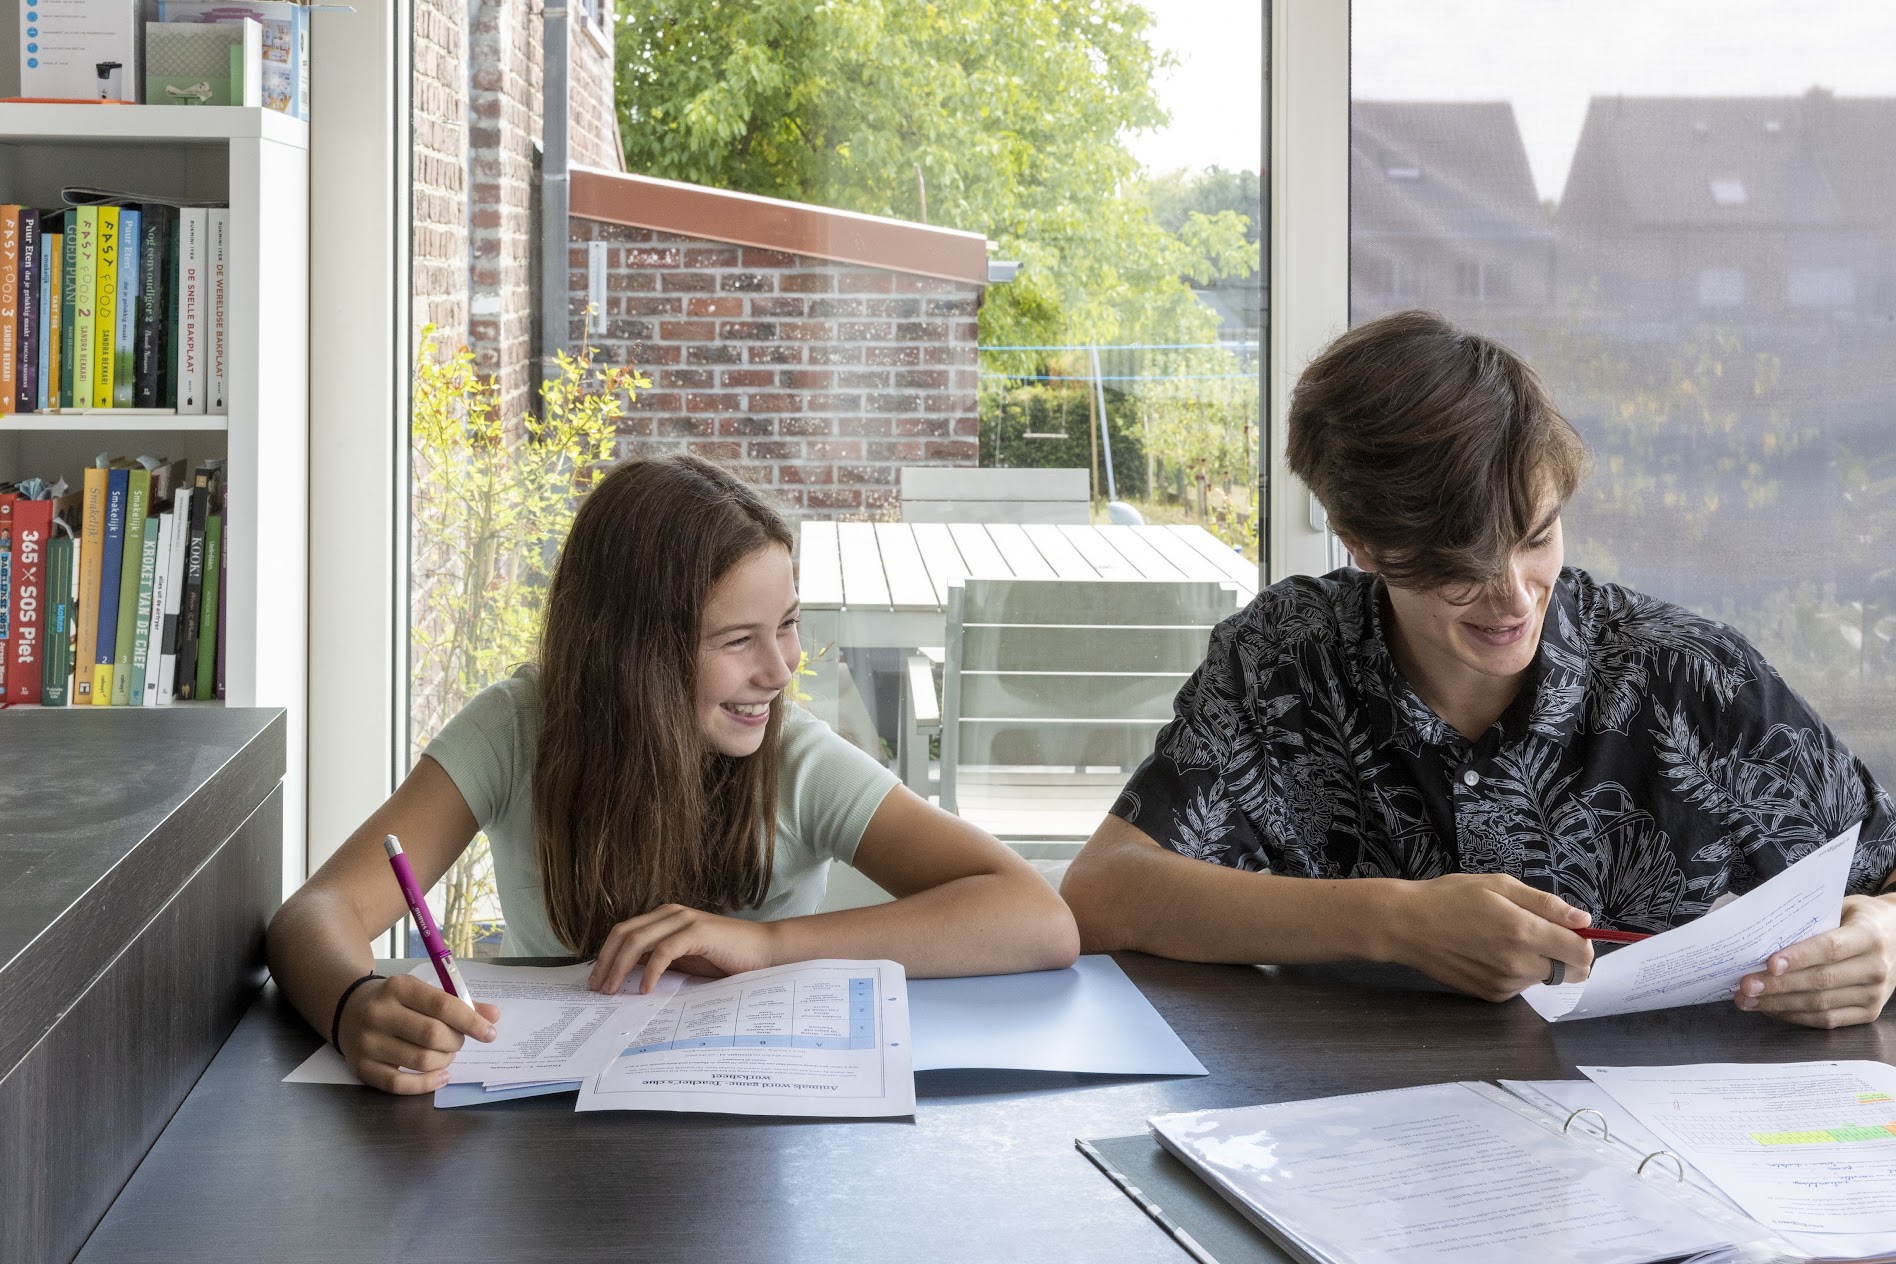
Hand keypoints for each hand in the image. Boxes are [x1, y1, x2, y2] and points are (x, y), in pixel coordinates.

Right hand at [338, 972, 499, 1094]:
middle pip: (432, 1035)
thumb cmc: (397, 1002)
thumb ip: (459, 1004)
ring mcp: (368, 1043)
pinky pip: (400, 1084)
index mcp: (399, 988)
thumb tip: (493, 1016)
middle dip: (456, 1042)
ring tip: (446, 1054)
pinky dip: (427, 1084)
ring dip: (444, 1061)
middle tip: (458, 1041)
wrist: (348, 1011)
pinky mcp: (362, 1068)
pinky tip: (441, 1076)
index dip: (471, 1021)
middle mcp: (380, 1013)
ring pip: (420, 1060)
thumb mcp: (422, 992)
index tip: (489, 1033)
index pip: (442, 1006)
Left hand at [587, 904, 780, 995]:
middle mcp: (670, 912)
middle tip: (598, 989)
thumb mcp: (683, 959)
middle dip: (606, 962)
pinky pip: (663, 951)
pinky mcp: (697, 931)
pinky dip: (650, 972)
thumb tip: (623, 972)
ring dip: (620, 967)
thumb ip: (656, 958)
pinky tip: (645, 990)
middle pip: (623, 933)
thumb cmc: (724, 958)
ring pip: (638, 940)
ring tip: (613, 991)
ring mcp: (683, 919)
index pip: (622, 931)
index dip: (605, 955)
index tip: (596, 981)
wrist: (763, 951)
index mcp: (664, 916)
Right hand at [1382, 874, 1594, 1002]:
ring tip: (1505, 938)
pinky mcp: (1492, 995)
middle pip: (1572, 972)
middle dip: (1567, 954)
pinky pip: (1521, 985)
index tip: (1571, 929)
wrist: (1407, 925)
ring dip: (1540, 962)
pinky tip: (1491, 953)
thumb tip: (1583, 920)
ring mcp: (1506, 984)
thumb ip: (1546, 904)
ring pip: (1545, 978)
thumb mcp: (1499, 885)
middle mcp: (1520, 965)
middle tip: (1541, 933)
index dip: (1585, 940)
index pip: (1582, 952)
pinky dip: (1517, 971)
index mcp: (1525, 932)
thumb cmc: (1451, 897)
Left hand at [1735, 894, 1895, 1027]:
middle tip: (1745, 986)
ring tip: (1748, 1001)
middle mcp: (1876, 968)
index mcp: (1869, 936)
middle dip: (1778, 986)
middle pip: (1821, 981)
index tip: (1768, 964)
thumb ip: (1810, 922)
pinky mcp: (1869, 1013)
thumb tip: (1762, 938)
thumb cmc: (1858, 918)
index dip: (1799, 957)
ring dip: (1780, 1005)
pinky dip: (1796, 1017)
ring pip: (1821, 1004)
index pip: (1830, 949)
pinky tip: (1771, 1009)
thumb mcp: (1841, 908)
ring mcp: (1875, 994)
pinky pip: (1828, 1020)